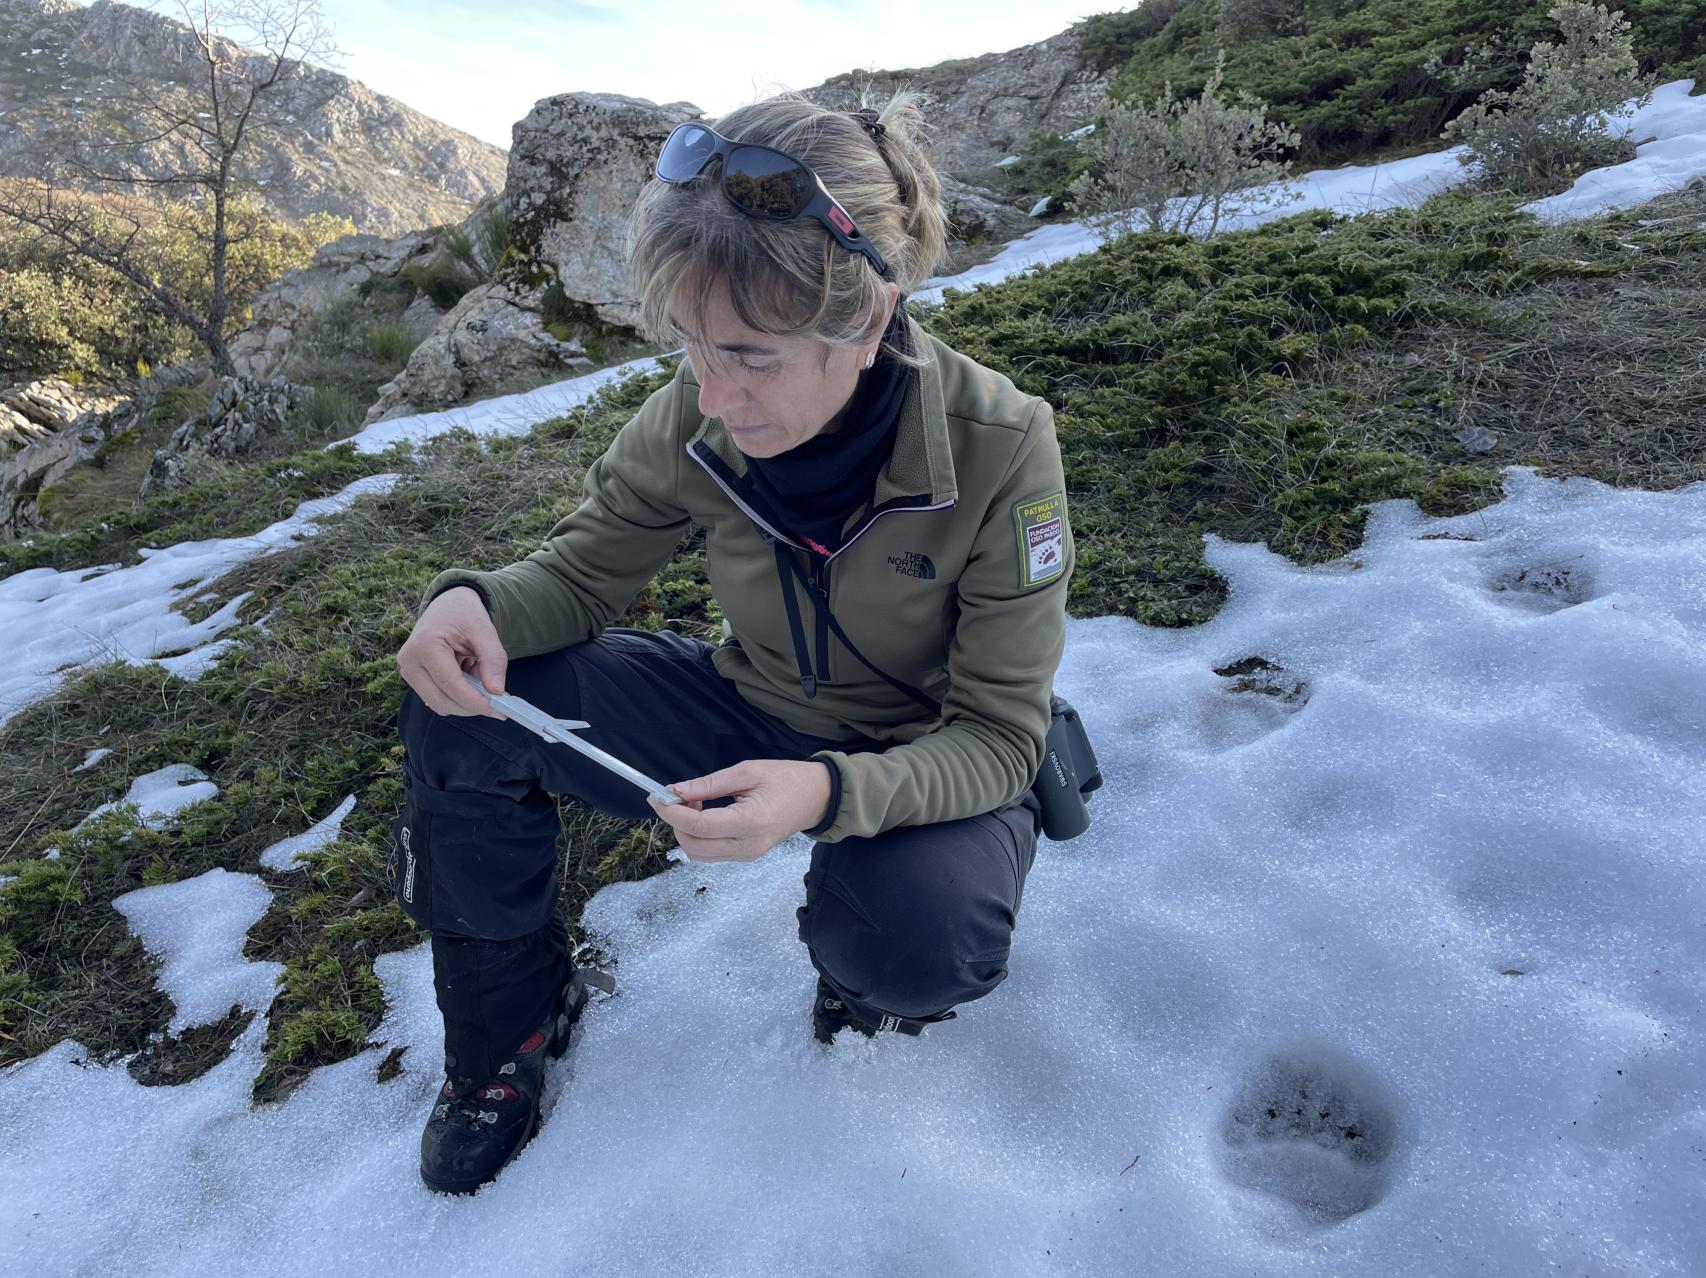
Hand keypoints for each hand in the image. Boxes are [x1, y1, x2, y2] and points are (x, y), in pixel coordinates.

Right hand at [396, 586, 508, 717]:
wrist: (447, 605)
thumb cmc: (464, 614)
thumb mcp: (484, 630)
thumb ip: (493, 660)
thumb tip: (497, 691)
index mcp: (425, 644)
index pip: (449, 683)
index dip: (473, 700)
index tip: (498, 709)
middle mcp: (410, 661)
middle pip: (441, 700)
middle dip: (471, 705)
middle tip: (499, 702)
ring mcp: (408, 671)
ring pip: (439, 704)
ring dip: (465, 700)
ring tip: (479, 676)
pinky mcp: (413, 678)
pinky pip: (437, 698)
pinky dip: (457, 695)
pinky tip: (468, 677)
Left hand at [648, 760, 831, 861]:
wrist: (817, 798)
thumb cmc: (786, 779)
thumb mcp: (746, 772)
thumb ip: (709, 783)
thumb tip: (676, 790)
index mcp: (750, 822)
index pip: (698, 826)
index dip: (671, 813)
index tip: (656, 796)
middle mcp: (747, 846)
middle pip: (693, 846)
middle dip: (676, 823)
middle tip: (680, 796)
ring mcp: (747, 855)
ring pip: (698, 854)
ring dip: (687, 830)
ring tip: (696, 804)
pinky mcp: (746, 856)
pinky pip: (711, 853)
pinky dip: (699, 836)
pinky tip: (706, 814)